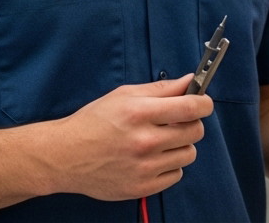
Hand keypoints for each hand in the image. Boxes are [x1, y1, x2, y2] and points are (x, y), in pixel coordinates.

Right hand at [49, 76, 213, 199]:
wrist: (65, 156)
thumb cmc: (94, 122)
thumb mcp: (124, 95)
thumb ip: (161, 89)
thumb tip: (190, 81)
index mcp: (139, 113)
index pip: (191, 108)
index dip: (204, 103)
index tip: (203, 103)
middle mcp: (143, 141)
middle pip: (195, 132)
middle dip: (191, 124)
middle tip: (176, 122)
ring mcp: (144, 167)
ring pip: (189, 154)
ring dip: (180, 146)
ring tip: (161, 141)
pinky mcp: (142, 187)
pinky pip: (177, 175)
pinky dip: (170, 166)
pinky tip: (153, 158)